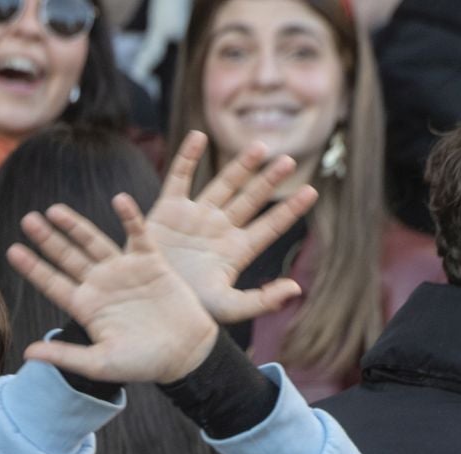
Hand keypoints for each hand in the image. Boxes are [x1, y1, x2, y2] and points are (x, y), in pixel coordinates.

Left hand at [7, 195, 218, 385]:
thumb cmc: (143, 363)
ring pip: (95, 242)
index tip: (13, 250)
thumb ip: (66, 356)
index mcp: (87, 307)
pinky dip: (129, 217)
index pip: (53, 283)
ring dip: (76, 225)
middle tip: (27, 220)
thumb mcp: (101, 363)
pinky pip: (137, 234)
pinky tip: (119, 199)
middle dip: (48, 239)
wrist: (187, 354)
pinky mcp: (151, 262)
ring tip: (54, 210)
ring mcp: (125, 271)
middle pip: (68, 257)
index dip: (33, 268)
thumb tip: (28, 353)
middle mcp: (101, 285)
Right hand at [147, 131, 316, 324]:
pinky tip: (199, 136)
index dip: (290, 209)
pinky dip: (187, 156)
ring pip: (223, 184)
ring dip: (241, 166)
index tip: (311, 191)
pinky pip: (180, 177)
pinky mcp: (168, 210)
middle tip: (288, 160)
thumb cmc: (188, 310)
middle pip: (250, 199)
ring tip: (260, 147)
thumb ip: (262, 300)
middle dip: (268, 180)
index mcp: (237, 251)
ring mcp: (195, 217)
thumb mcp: (228, 308)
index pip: (270, 226)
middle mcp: (219, 229)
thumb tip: (297, 288)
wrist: (149, 305)